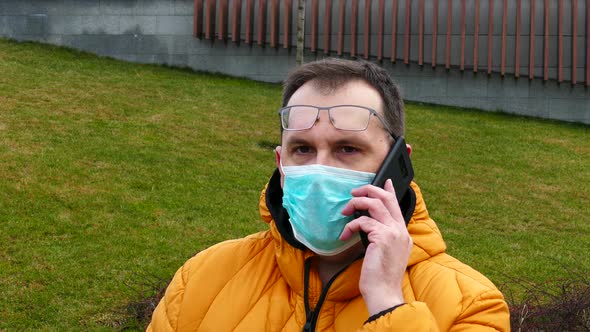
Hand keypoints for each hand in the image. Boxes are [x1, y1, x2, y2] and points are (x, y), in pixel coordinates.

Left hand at [340, 179, 412, 315]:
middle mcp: (401, 230)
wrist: (384, 293)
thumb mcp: (384, 254)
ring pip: (375, 204)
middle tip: (354, 193)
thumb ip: (382, 237)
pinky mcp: (383, 237)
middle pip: (386, 198)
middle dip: (369, 190)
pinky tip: (344, 234)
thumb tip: (368, 225)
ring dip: (357, 204)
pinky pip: (363, 221)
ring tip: (345, 211)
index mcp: (403, 234)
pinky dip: (351, 225)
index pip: (397, 206)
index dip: (390, 191)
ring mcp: (394, 232)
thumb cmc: (380, 278)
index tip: (384, 181)